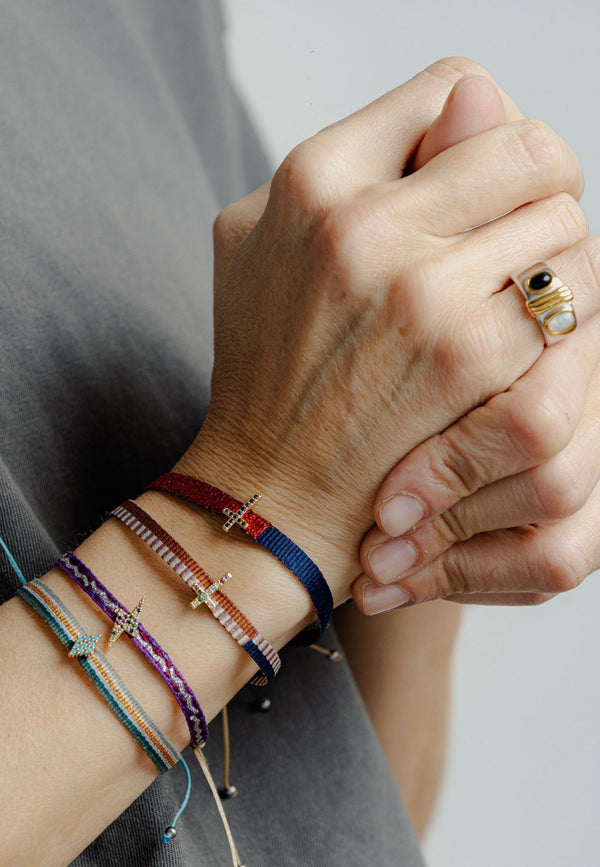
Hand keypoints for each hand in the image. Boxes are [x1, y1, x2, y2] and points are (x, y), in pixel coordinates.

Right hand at [182, 57, 593, 607]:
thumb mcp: (254, 241)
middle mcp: (365, 222)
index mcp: (312, 178)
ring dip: (556, 250)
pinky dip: (565, 310)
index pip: (452, 86)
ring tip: (521, 284)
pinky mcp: (470, 353)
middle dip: (540, 181)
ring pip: (564, 218)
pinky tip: (527, 332)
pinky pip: (572, 294)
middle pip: (528, 145)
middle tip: (524, 223)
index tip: (484, 170)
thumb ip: (340, 163)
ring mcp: (422, 289)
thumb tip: (460, 101)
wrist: (271, 484)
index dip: (482, 123)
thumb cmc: (264, 365)